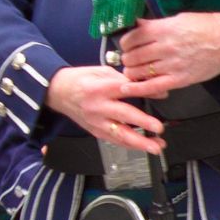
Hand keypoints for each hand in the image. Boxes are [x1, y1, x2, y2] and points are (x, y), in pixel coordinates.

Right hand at [48, 66, 163, 153]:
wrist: (58, 92)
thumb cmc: (81, 80)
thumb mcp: (103, 72)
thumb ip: (127, 80)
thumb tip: (153, 88)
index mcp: (100, 88)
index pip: (125, 90)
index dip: (144, 92)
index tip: (162, 95)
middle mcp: (97, 106)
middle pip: (122, 115)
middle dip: (143, 123)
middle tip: (159, 128)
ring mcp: (95, 121)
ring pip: (119, 134)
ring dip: (139, 142)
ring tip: (155, 147)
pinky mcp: (94, 131)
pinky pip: (114, 140)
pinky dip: (129, 145)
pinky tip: (143, 147)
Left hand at [119, 12, 219, 96]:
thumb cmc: (206, 27)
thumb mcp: (178, 19)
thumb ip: (155, 24)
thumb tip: (136, 25)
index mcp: (164, 30)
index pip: (131, 38)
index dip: (125, 42)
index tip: (127, 44)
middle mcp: (166, 47)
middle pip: (132, 56)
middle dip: (127, 58)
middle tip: (131, 58)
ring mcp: (172, 65)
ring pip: (138, 72)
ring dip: (132, 71)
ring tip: (134, 69)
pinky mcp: (180, 79)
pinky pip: (153, 87)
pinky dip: (137, 89)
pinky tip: (127, 88)